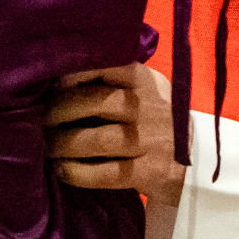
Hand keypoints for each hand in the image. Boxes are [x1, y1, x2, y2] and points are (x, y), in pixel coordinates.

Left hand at [44, 61, 183, 205]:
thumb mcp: (145, 91)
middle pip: (99, 103)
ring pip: (100, 140)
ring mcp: (153, 141)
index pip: (110, 64)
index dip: (76, 72)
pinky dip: (78, 173)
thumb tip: (56, 78)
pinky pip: (107, 173)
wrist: (199, 161)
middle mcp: (150, 107)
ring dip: (64, 144)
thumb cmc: (156, 120)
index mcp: (145, 81)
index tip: (52, 83)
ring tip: (45, 148)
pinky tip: (61, 170)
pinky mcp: (151, 173)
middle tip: (39, 120)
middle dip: (61, 111)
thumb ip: (112, 80)